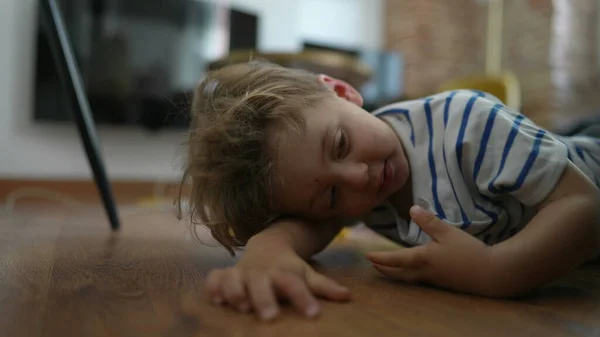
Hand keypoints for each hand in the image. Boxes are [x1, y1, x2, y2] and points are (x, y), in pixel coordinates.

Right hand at [206, 252, 350, 320]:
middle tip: (270, 317)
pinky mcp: (226, 274)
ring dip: (236, 291)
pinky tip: (216, 300)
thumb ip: (323, 286)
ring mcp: (242, 272)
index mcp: (283, 272)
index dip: (303, 298)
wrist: (266, 246)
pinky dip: (213, 286)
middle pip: (262, 283)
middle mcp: (261, 272)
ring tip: (241, 306)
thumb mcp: (306, 274)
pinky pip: (214, 278)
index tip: (313, 314)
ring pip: (235, 278)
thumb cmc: (288, 268)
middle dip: (264, 299)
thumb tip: (347, 296)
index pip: (294, 283)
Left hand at [366, 206, 492, 293]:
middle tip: (373, 265)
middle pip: (398, 273)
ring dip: (396, 273)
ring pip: (408, 278)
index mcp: (422, 259)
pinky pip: (420, 281)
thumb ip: (429, 221)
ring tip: (388, 269)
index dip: (380, 258)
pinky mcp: (444, 284)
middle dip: (384, 269)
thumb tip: (412, 208)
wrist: (491, 274)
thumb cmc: (469, 252)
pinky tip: (413, 272)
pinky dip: (410, 276)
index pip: (395, 259)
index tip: (367, 257)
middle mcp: (424, 272)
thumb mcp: (448, 232)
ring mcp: (434, 280)